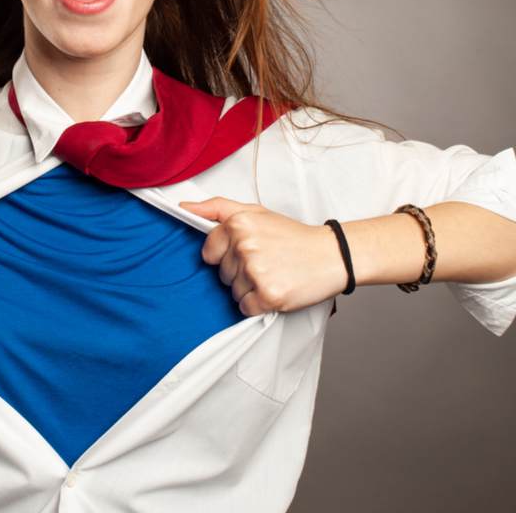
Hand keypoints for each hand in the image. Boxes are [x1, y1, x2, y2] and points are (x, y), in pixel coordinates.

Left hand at [179, 197, 347, 316]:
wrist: (332, 255)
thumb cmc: (293, 236)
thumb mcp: (255, 212)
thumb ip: (217, 208)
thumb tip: (183, 208)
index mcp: (238, 224)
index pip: (209, 252)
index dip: (226, 256)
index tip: (247, 252)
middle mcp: (245, 246)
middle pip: (222, 274)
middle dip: (240, 272)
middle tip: (267, 262)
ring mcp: (256, 271)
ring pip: (233, 292)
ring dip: (250, 288)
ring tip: (274, 274)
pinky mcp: (268, 295)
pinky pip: (245, 307)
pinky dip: (258, 304)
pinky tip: (276, 289)